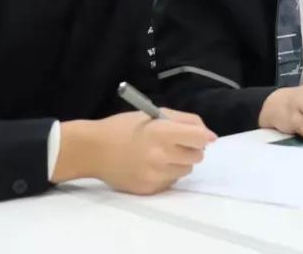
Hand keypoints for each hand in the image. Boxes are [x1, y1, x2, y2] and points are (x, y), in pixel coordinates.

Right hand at [53, 109, 215, 193]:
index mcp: (162, 132)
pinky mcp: (149, 189)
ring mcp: (155, 174)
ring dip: (180, 162)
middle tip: (175, 143)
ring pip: (186, 170)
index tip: (198, 136)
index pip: (200, 138)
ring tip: (161, 154)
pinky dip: (167, 174)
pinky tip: (151, 166)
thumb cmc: (124, 127)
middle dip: (191, 149)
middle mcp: (160, 155)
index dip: (202, 136)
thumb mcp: (153, 114)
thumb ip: (184, 121)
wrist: (93, 149)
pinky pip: (171, 182)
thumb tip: (209, 136)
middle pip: (197, 156)